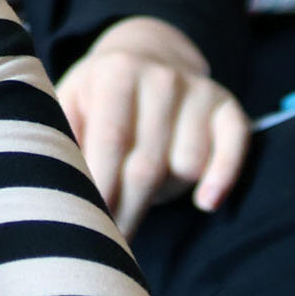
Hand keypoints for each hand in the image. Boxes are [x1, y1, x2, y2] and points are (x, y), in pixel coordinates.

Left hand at [56, 16, 251, 234]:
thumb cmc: (98, 96)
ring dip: (166, 191)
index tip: (89, 222)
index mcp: (117, 71)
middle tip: (112, 239)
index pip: (110, 140)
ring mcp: (199, 90)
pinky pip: (235, 147)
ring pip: (188, 164)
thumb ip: (62, 137)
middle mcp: (162, 76)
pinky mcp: (228, 108)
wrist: (145, 56)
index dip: (101, 186)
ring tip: (142, 193)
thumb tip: (60, 186)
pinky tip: (205, 202)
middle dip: (128, 209)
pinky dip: (223, 177)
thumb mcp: (70, 103)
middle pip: (147, 163)